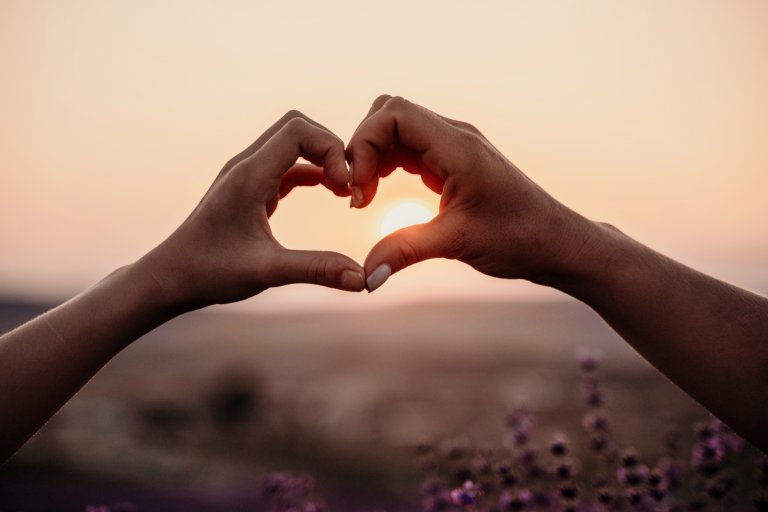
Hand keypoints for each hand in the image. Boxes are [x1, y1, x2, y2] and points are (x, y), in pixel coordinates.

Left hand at [142, 111, 365, 308]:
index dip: (331, 148)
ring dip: (321, 158)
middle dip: (330, 147)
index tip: (346, 185)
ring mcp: (246, 175)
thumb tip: (363, 279)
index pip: (298, 131)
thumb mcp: (267, 272)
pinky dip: (312, 171)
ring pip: (292, 143)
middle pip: (297, 126)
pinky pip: (287, 165)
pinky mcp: (249, 189)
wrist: (170, 278)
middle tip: (350, 182)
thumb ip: (316, 270)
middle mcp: (246, 166)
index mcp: (248, 176)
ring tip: (345, 189)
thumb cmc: (208, 272)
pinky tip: (329, 192)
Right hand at [347, 95, 599, 290]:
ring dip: (374, 157)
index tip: (360, 189)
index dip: (365, 144)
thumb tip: (364, 277)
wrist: (556, 243)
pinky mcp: (453, 163)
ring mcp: (454, 147)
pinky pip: (410, 149)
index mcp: (458, 147)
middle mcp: (455, 137)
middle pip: (390, 114)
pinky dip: (387, 165)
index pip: (394, 114)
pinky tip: (381, 195)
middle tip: (358, 192)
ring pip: (397, 130)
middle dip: (364, 147)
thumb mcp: (458, 243)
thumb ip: (405, 252)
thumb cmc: (519, 238)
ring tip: (365, 197)